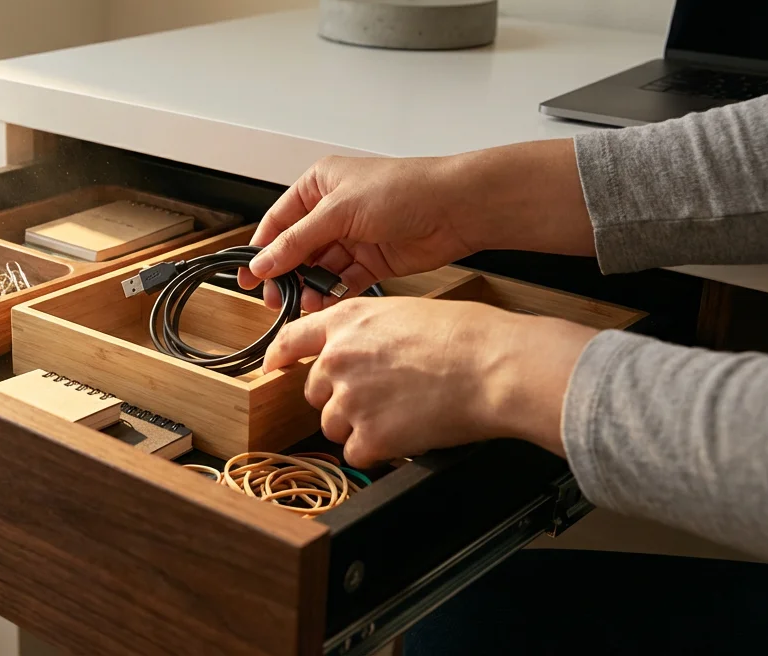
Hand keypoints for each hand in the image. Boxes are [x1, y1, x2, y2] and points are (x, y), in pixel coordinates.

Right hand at [239, 142, 593, 310]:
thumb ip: (297, 241)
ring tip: (304, 303)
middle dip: (285, 274)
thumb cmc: (405, 189)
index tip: (248, 276)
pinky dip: (332, 294)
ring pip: (318, 269)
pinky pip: (342, 282)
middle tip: (275, 298)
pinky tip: (324, 303)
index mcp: (319, 185)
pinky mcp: (371, 261)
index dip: (261, 249)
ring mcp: (353, 237)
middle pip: (296, 249)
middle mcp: (333, 211)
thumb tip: (264, 261)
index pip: (278, 221)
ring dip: (309, 287)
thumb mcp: (338, 211)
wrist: (456, 208)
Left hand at [264, 296, 595, 466]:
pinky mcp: (368, 435)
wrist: (494, 367)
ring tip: (401, 414)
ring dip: (360, 428)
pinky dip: (378, 452)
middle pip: (314, 392)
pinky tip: (406, 435)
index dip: (279, 357)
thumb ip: (368, 333)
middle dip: (340, 400)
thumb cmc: (467, 337)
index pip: (292, 338)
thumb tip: (359, 352)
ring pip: (332, 426)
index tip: (272, 368)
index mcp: (347, 322)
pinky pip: (357, 454)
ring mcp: (349, 398)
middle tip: (382, 398)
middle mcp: (339, 358)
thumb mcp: (404, 314)